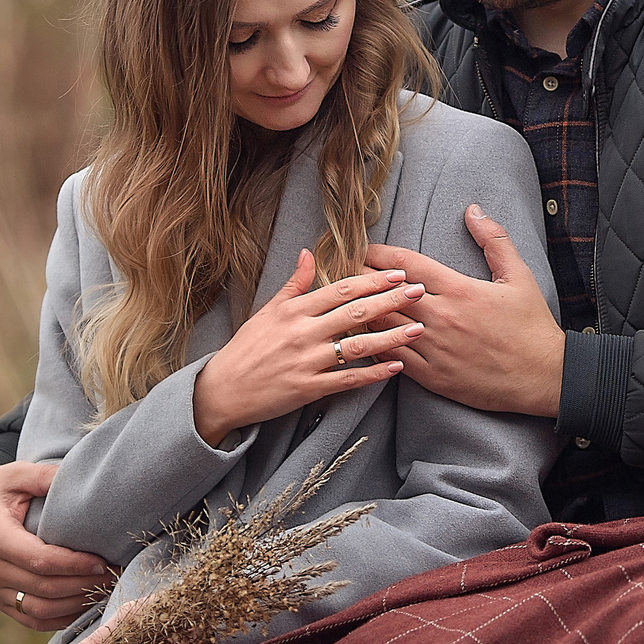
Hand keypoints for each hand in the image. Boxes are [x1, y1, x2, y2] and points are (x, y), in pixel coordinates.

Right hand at [0, 462, 112, 631]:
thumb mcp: (17, 473)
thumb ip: (45, 476)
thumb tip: (81, 477)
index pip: (40, 561)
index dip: (74, 565)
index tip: (102, 561)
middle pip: (44, 588)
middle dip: (84, 585)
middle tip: (116, 575)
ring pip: (40, 609)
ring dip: (76, 604)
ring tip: (106, 590)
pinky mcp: (0, 600)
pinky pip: (32, 619)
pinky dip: (61, 618)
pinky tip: (85, 605)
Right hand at [189, 249, 430, 444]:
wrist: (223, 389)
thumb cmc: (246, 348)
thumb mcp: (267, 311)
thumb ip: (294, 284)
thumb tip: (308, 253)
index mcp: (294, 310)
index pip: (341, 290)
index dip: (373, 280)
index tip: (400, 274)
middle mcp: (302, 332)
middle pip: (355, 313)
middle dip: (391, 301)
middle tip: (420, 292)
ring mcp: (306, 361)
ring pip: (357, 346)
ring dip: (391, 337)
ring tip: (418, 329)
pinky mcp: (308, 388)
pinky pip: (348, 379)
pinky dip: (374, 373)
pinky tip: (396, 366)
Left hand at [364, 206, 563, 418]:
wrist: (543, 376)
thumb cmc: (532, 326)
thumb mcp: (519, 276)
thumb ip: (494, 240)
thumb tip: (473, 210)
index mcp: (460, 290)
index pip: (407, 264)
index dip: (379, 254)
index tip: (363, 248)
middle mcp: (442, 318)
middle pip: (387, 294)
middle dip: (362, 281)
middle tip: (344, 272)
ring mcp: (435, 349)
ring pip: (385, 328)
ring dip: (365, 314)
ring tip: (347, 305)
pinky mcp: (433, 377)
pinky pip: (393, 360)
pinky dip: (376, 347)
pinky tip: (364, 340)